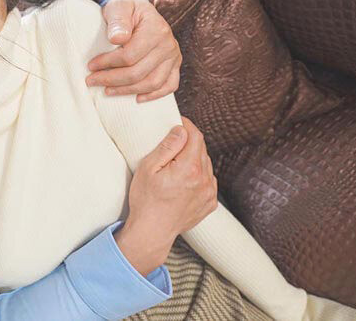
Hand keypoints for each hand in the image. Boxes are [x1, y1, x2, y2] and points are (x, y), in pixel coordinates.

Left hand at [87, 0, 181, 102]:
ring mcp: (173, 56)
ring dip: (127, 90)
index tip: (91, 66)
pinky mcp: (174, 65)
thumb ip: (118, 21)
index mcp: (156, 30)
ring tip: (107, 90)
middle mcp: (168, 45)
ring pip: (152, 83)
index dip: (108, 63)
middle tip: (92, 81)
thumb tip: (117, 39)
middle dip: (112, 79)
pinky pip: (169, 85)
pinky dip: (154, 95)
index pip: (129, 56)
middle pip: (139, 72)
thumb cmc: (126, 9)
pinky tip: (137, 98)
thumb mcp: (119, 7)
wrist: (140, 11)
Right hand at [114, 117, 217, 275]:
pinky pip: (207, 181)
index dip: (187, 126)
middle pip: (201, 149)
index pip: (195, 136)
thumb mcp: (148, 168)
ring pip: (205, 165)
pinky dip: (198, 176)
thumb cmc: (146, 200)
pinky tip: (182, 182)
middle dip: (188, 143)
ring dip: (193, 160)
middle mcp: (204, 180)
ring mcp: (209, 193)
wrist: (152, 231)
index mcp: (189, 168)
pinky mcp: (210, 203)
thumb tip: (180, 131)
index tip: (178, 123)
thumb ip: (167, 147)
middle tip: (171, 145)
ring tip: (175, 167)